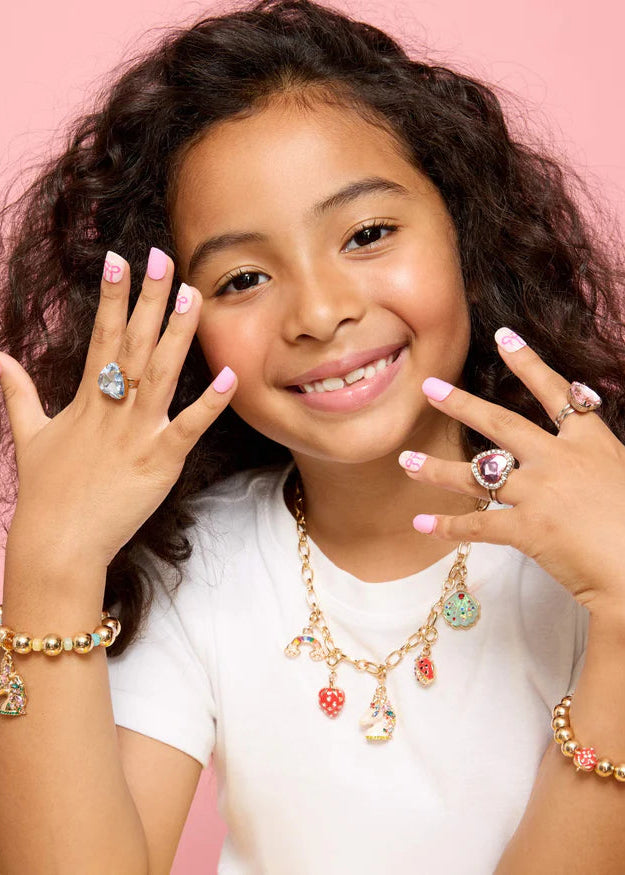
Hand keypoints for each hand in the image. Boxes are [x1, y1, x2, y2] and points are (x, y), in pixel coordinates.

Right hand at [0, 248, 236, 568]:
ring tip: (192, 294)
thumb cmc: (45, 492)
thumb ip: (18, 393)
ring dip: (177, 333)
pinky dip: (209, 404)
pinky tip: (227, 375)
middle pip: (133, 343)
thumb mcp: (29, 435)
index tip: (118, 260)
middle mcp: (113, 409)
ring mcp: (137, 434)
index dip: (111, 297)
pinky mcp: (159, 462)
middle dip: (148, 299)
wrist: (57, 543)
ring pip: (160, 374)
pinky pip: (188, 428)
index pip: (101, 336)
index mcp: (87, 399)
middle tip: (162, 257)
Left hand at [398, 327, 624, 619]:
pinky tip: (422, 524)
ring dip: (437, 468)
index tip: (503, 336)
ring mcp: (541, 493)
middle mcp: (560, 460)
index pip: (556, 393)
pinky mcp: (528, 530)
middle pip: (501, 423)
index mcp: (591, 443)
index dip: (529, 363)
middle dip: (461, 404)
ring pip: (477, 474)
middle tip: (429, 387)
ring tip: (407, 461)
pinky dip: (448, 526)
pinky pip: (478, 525)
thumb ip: (595, 461)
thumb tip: (580, 449)